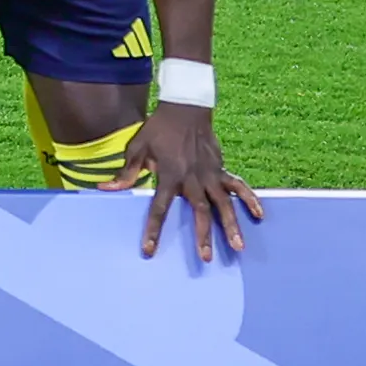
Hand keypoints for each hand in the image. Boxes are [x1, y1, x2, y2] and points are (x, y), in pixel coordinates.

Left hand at [120, 105, 263, 261]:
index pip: (160, 208)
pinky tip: (259, 214)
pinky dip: (250, 198)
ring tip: (238, 247)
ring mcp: (210, 174)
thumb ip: (126, 173)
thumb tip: (106, 188)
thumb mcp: (137, 148)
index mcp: (169, 175)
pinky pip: (238, 186)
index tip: (150, 250)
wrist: (185, 108)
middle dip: (203, 235)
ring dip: (231, 225)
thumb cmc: (158, 129)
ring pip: (223, 203)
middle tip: (206, 258)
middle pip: (199, 211)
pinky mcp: (221, 168)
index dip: (154, 230)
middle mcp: (192, 178)